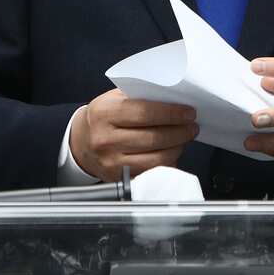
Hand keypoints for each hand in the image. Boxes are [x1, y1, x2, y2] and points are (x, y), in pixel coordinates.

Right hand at [70, 89, 197, 180]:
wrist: (81, 142)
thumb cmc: (104, 117)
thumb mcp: (114, 98)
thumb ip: (140, 96)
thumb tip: (174, 98)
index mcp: (105, 113)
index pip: (145, 112)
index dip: (171, 113)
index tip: (189, 112)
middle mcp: (105, 139)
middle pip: (154, 137)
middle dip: (180, 132)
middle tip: (192, 126)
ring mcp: (112, 161)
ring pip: (156, 158)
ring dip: (177, 148)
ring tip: (185, 138)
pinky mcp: (119, 178)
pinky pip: (151, 172)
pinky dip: (167, 163)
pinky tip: (173, 152)